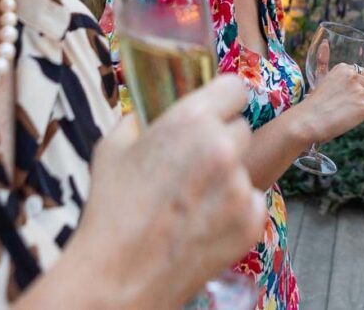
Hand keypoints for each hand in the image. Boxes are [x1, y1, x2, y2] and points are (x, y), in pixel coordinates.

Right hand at [52, 75, 263, 309]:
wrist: (119, 275)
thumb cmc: (112, 210)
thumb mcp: (113, 147)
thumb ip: (140, 119)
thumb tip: (151, 109)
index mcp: (192, 120)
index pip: (235, 88)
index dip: (224, 100)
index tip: (216, 111)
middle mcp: (223, 148)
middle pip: (242, 129)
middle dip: (223, 141)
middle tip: (195, 164)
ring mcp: (241, 187)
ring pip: (246, 168)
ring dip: (227, 178)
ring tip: (193, 201)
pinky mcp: (252, 222)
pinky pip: (252, 201)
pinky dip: (234, 210)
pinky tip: (203, 222)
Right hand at [299, 62, 363, 144]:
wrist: (306, 122)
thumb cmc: (312, 104)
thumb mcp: (319, 79)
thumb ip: (323, 62)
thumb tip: (325, 42)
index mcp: (343, 68)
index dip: (362, 87)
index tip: (354, 96)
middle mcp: (353, 77)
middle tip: (351, 108)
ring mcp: (359, 92)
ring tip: (352, 115)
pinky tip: (362, 120)